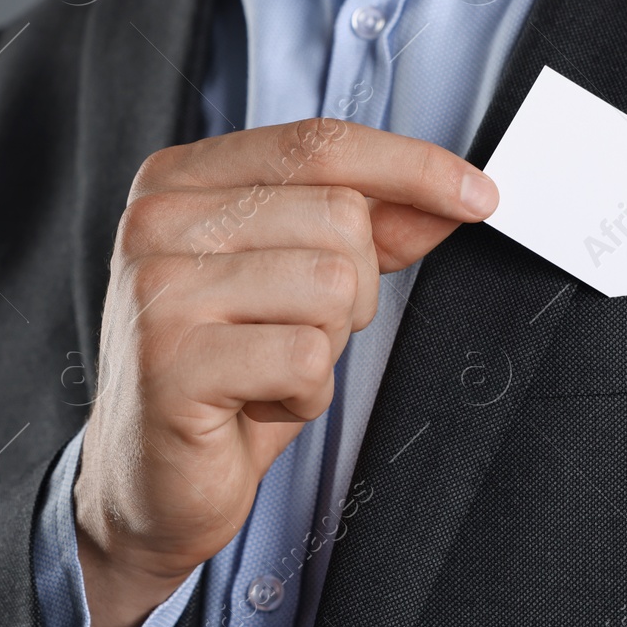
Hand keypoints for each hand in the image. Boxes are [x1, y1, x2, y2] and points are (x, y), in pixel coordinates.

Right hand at [73, 117, 497, 626]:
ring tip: (267, 370)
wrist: (148, 482)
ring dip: (326, 346)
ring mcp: (157, 288)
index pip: (317, 144)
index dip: (409, 165)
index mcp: (179, 180)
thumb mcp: (298, 284)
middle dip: (352, 289)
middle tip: (292, 333)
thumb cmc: (226, 376)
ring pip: (330, 284)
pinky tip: (254, 405)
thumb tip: (456, 196)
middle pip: (338, 215)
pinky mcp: (170, 361)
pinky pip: (306, 356)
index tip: (478, 195)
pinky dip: (305, 394)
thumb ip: (369, 230)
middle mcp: (156, 220)